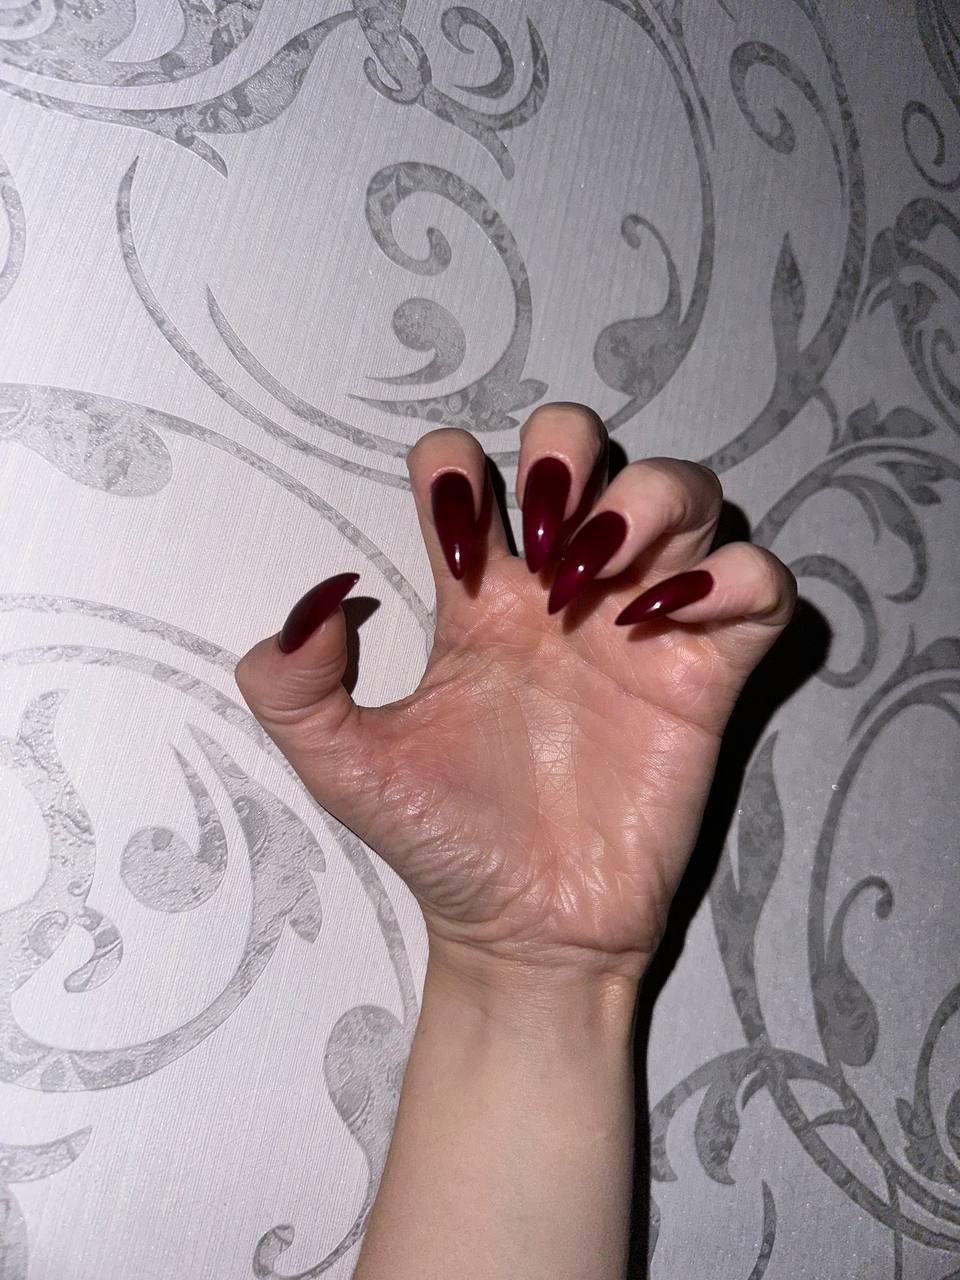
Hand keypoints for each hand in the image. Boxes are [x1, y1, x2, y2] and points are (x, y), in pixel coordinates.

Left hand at [235, 403, 795, 985]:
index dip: (455, 473)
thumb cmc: (445, 844)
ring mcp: (641, 625)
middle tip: (548, 547)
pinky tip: (669, 625)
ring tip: (603, 584)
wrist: (528, 933)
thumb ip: (292, 689)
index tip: (456, 559)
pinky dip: (730, 578)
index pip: (465, 466)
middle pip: (584, 443)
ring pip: (684, 493)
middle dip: (570, 454)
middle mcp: (562, 590)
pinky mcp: (707, 674)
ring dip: (650, 504)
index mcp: (478, 597)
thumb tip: (317, 601)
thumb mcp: (344, 769)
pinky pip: (758, 583)